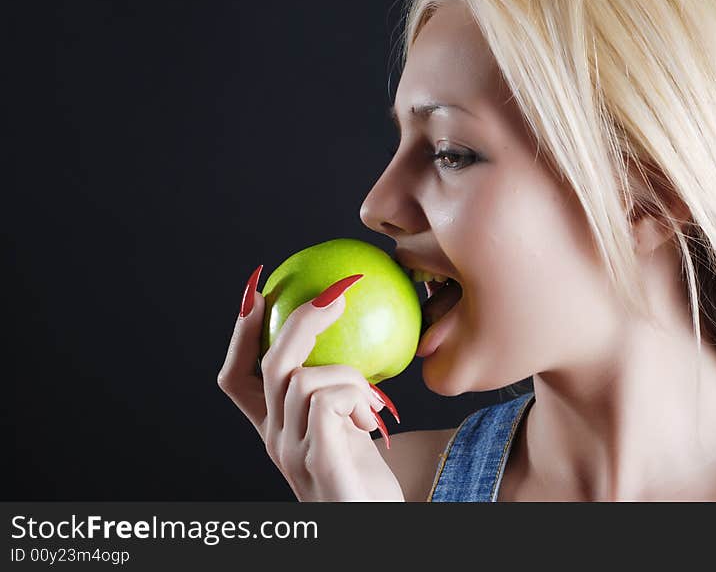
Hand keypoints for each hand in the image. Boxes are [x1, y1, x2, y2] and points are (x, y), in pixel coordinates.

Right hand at [218, 268, 404, 500]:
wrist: (379, 526)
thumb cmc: (368, 479)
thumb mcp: (347, 428)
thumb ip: (339, 393)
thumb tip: (362, 334)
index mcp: (273, 429)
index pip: (236, 377)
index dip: (240, 332)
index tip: (259, 289)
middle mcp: (273, 441)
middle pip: (270, 364)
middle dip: (300, 319)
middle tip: (338, 294)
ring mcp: (292, 453)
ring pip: (301, 379)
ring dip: (348, 373)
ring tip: (374, 396)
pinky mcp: (318, 462)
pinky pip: (325, 402)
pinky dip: (354, 395)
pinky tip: (372, 417)